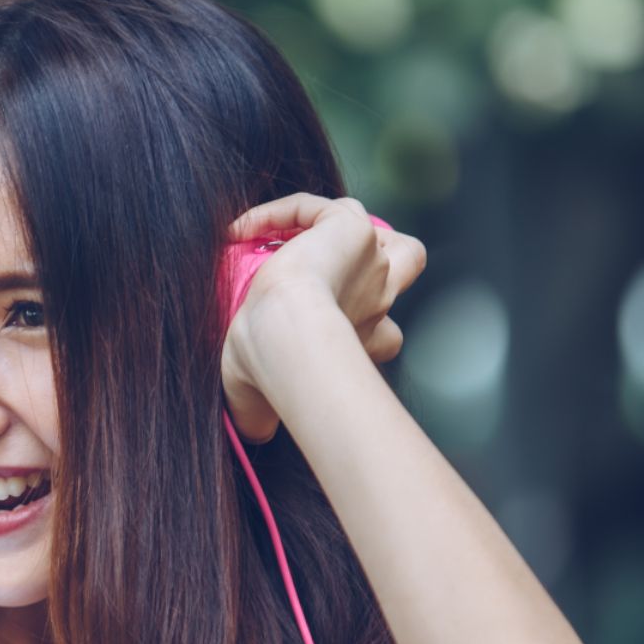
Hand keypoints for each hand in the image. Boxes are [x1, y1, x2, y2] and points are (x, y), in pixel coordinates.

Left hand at [218, 195, 426, 443]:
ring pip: (392, 242)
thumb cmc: (271, 368)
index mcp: (366, 338)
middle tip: (315, 278)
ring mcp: (374, 264)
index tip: (298, 327)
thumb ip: (257, 412)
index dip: (353, 327)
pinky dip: (286, 212)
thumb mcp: (257, 395)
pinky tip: (245, 227)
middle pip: (398, 282)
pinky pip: (323, 209)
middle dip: (371, 276)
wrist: (283, 332)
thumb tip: (254, 435)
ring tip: (309, 238)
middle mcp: (380, 300)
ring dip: (362, 237)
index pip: (380, 335)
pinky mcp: (352, 230)